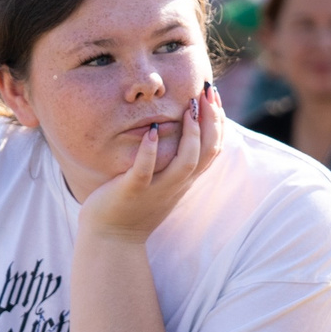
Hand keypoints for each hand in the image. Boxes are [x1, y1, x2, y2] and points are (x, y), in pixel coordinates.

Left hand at [76, 84, 223, 241]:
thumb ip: (172, 163)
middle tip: (207, 92)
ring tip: (188, 109)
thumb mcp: (161, 183)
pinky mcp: (133, 190)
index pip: (213, 148)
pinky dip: (151, 151)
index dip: (218, 121)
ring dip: (191, 134)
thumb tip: (176, 136)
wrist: (112, 239)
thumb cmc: (133, 207)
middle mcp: (177, 183)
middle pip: (207, 151)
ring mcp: (157, 188)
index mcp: (184, 180)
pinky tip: (153, 131)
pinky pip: (145, 170)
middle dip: (212, 120)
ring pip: (186, 162)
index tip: (212, 96)